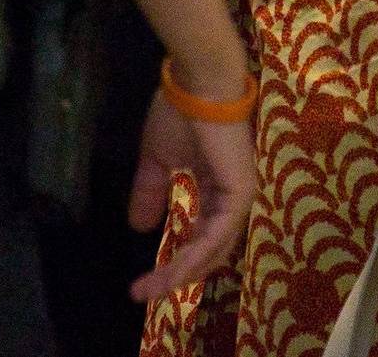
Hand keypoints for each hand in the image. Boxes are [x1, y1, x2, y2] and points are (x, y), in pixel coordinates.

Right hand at [125, 87, 256, 302]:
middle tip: (143, 293)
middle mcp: (231, 198)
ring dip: (181, 273)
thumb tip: (138, 227)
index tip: (141, 281)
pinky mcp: (239, 196)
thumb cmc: (181, 112)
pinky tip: (172, 272)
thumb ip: (150, 191)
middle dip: (174, 275)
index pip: (200, 235)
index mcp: (217, 188)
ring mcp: (238, 198)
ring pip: (212, 250)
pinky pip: (217, 237)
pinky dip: (194, 258)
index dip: (174, 259)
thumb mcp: (158, 158)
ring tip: (150, 290)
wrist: (199, 84)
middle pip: (207, 250)